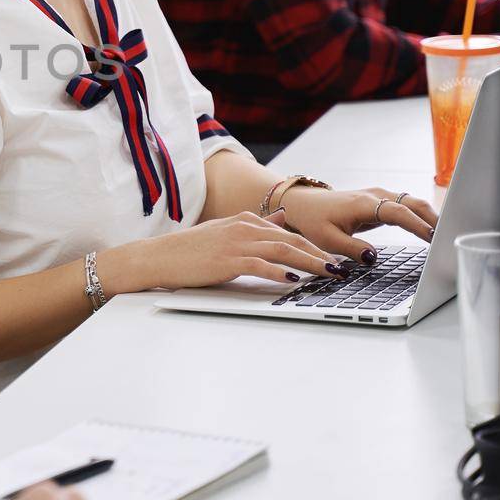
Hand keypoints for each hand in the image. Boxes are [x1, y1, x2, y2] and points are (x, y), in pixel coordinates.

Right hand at [98, 209, 345, 291]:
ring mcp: (236, 242)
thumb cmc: (189, 249)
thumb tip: (280, 219)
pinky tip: (294, 281)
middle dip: (320, 253)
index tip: (333, 257)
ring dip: (310, 263)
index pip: (288, 231)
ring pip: (282, 250)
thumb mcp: (224, 231)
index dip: (313, 245)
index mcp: (244, 220)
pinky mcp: (227, 259)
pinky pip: (261, 265)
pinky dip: (279, 273)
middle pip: (291, 239)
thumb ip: (255, 225)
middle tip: (341, 267)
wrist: (158, 257)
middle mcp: (243, 227)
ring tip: (330, 274)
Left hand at [279, 185, 439, 262]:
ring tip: (448, 235)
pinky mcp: (381, 202)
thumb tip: (373, 258)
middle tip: (451, 236)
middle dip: (434, 218)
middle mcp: (375, 196)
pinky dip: (421, 216)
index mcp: (363, 203)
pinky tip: (433, 230)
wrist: (304, 205)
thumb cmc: (314, 221)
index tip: (434, 237)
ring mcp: (380, 196)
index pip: (398, 213)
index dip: (417, 225)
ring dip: (431, 216)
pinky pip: (407, 207)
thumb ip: (351, 249)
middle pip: (412, 203)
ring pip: (413, 203)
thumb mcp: (327, 239)